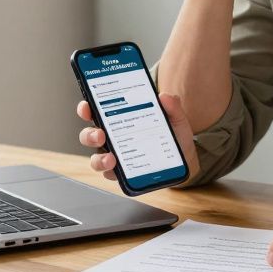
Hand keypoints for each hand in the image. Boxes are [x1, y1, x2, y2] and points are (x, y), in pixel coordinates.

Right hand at [76, 93, 199, 182]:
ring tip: (111, 159)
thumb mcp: (176, 119)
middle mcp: (113, 137)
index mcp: (121, 119)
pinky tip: (118, 170)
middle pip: (91, 134)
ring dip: (99, 158)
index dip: (87, 108)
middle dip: (90, 134)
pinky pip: (110, 174)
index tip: (87, 106)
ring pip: (96, 157)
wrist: (185, 159)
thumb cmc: (174, 135)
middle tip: (100, 135)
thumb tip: (165, 97)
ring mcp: (116, 156)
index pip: (97, 111)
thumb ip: (172, 107)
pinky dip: (111, 172)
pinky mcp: (122, 173)